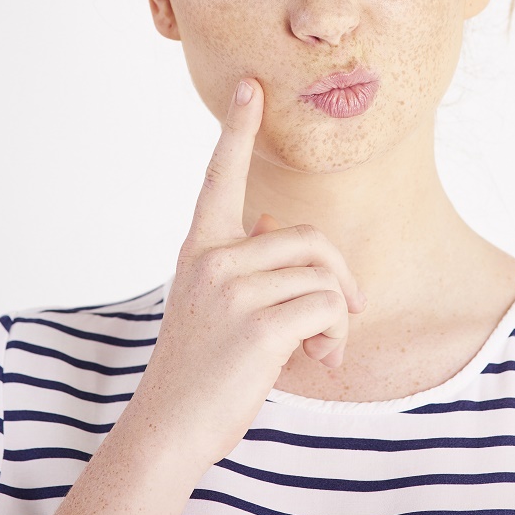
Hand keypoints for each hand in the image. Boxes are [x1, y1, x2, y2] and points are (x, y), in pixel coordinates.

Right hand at [126, 76, 367, 466]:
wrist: (170, 428)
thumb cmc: (199, 368)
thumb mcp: (214, 304)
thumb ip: (244, 259)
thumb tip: (273, 220)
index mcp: (200, 247)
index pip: (220, 176)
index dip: (238, 130)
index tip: (252, 86)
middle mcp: (213, 259)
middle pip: (309, 238)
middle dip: (339, 276)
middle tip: (345, 315)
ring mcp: (233, 290)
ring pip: (323, 276)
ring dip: (338, 317)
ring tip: (322, 349)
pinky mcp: (258, 326)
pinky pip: (326, 308)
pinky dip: (335, 337)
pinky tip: (318, 361)